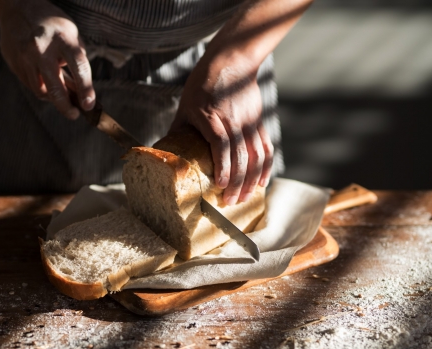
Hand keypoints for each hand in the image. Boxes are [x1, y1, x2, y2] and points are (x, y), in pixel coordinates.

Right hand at [0, 0, 94, 118]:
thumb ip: (77, 60)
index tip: (89, 105)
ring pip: (41, 90)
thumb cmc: (52, 24)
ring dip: (54, 98)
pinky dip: (42, 88)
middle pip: (55, 87)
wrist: (16, 7)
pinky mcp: (14, 63)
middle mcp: (41, 48)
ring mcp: (24, 57)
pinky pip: (30, 85)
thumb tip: (80, 92)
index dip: (86, 89)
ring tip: (63, 98)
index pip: (79, 66)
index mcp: (61, 37)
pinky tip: (47, 83)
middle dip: (66, 107)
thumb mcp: (71, 33)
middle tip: (75, 114)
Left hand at [171, 55, 272, 205]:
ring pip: (256, 156)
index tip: (220, 186)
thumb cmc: (202, 84)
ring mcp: (248, 122)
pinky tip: (262, 183)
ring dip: (252, 180)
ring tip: (245, 198)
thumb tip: (166, 155)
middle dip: (237, 183)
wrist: (231, 61)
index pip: (221, 145)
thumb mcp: (185, 106)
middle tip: (230, 203)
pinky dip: (265, 167)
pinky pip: (265, 148)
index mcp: (211, 118)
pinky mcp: (258, 122)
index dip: (223, 167)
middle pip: (240, 156)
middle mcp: (233, 121)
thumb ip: (179, 131)